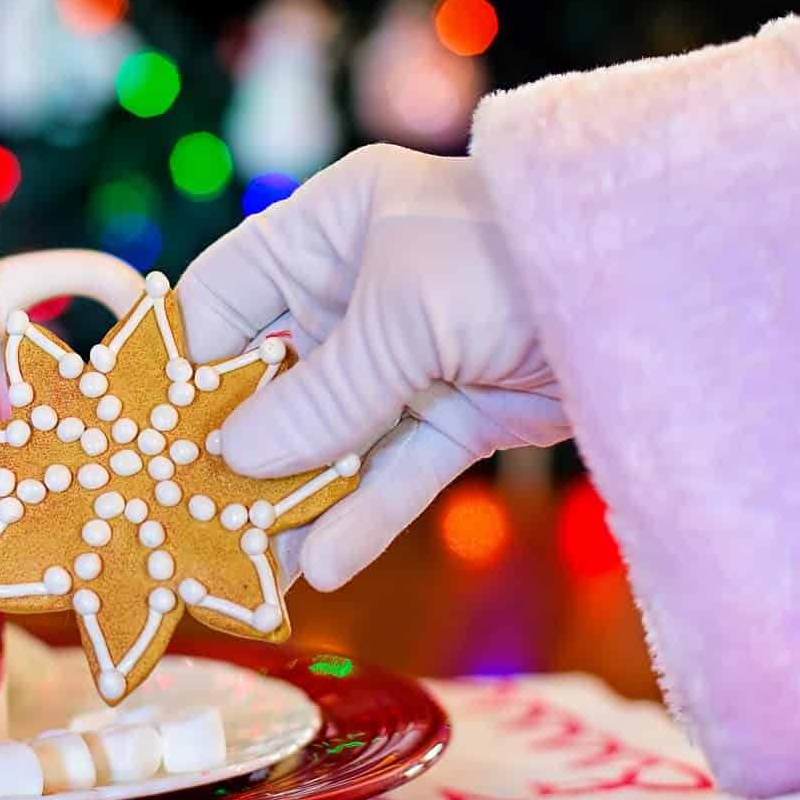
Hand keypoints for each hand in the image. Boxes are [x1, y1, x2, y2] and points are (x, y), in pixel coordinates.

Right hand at [176, 144, 569, 589]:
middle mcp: (359, 289)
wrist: (663, 286)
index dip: (180, 366)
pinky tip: (320, 566)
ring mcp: (409, 355)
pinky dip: (361, 516)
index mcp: (330, 228)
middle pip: (270, 381)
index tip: (136, 439)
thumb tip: (233, 458)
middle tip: (179, 521)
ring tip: (241, 570)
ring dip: (289, 502)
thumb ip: (323, 393)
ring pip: (329, 438)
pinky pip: (393, 470)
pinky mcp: (458, 411)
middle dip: (229, 452)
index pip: (224, 297)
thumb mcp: (406, 313)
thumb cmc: (518, 256)